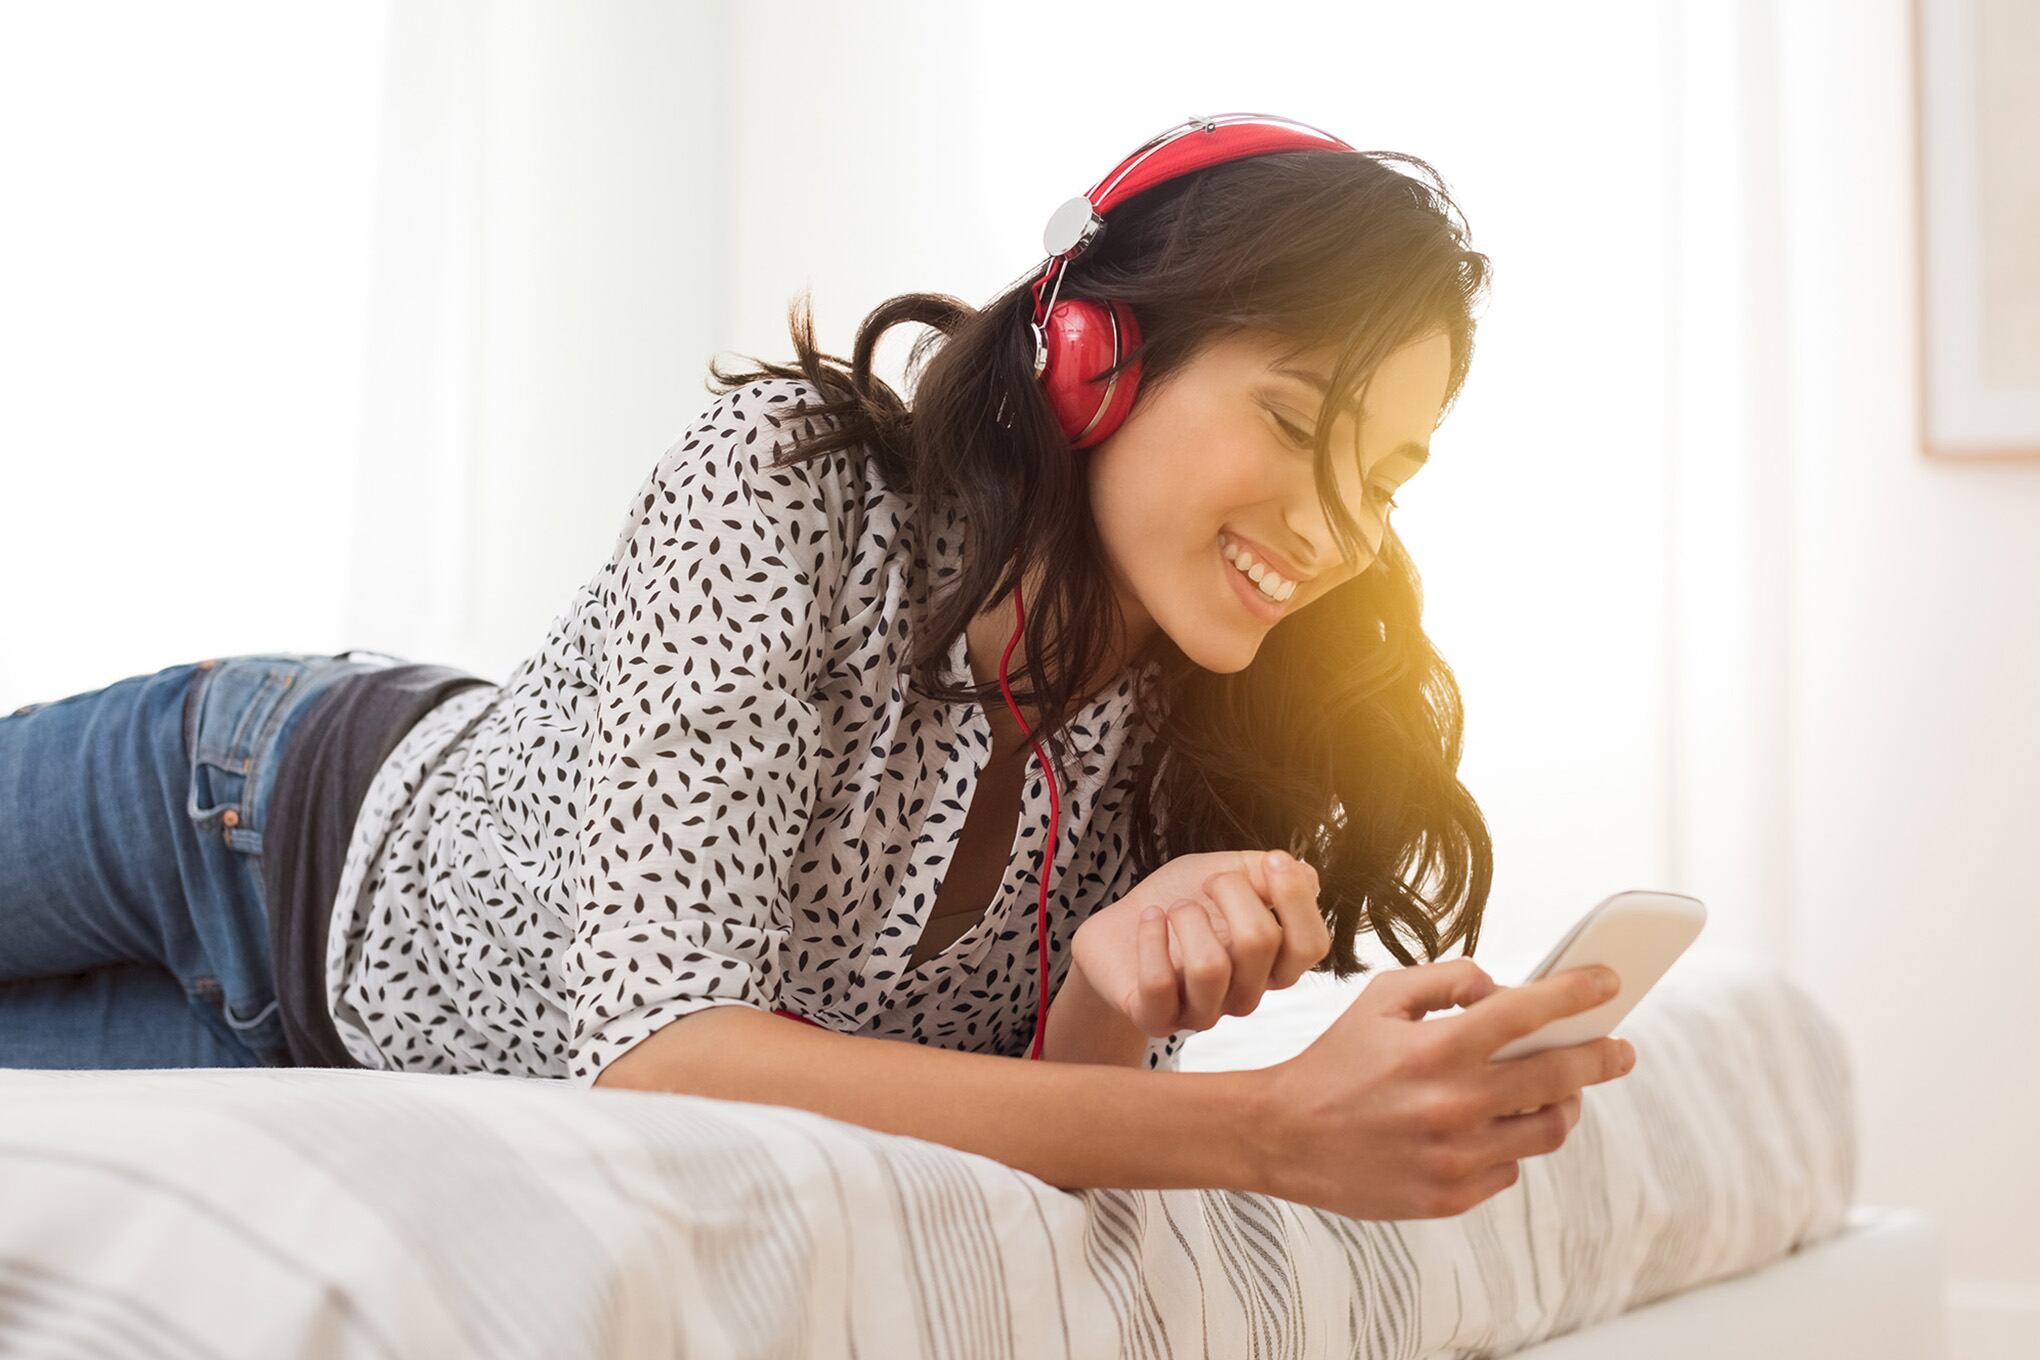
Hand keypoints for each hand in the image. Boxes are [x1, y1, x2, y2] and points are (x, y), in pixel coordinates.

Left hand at [1070, 850, 1333, 1039]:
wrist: (1119, 929)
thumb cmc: (1181, 899)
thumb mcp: (1226, 871)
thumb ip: (1266, 872)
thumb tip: (1304, 874)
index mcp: (1273, 963)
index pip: (1311, 945)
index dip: (1296, 899)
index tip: (1272, 861)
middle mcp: (1246, 994)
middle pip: (1260, 942)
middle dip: (1231, 892)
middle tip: (1209, 883)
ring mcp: (1203, 1013)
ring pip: (1209, 967)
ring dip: (1187, 917)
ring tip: (1174, 908)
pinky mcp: (1156, 1019)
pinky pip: (1159, 983)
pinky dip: (1151, 937)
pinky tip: (1149, 918)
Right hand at [1243, 958, 1638, 1220]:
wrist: (1283, 1137)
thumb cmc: (1334, 1061)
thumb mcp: (1379, 999)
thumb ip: (1445, 979)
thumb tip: (1502, 988)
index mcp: (1435, 1048)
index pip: (1528, 1013)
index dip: (1578, 994)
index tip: (1609, 983)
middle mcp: (1452, 1104)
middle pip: (1559, 1076)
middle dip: (1601, 1056)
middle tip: (1618, 1048)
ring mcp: (1455, 1156)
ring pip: (1547, 1129)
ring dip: (1562, 1104)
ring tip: (1557, 1090)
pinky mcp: (1450, 1196)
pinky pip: (1510, 1167)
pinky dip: (1509, 1140)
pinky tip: (1490, 1125)